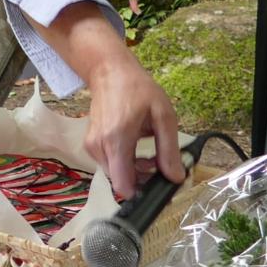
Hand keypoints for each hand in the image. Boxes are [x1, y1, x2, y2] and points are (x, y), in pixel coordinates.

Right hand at [84, 54, 183, 199]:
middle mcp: (99, 147)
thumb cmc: (137, 90)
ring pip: (115, 175)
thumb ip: (169, 150)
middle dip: (142, 180)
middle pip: (121, 182)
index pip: (122, 185)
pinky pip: (110, 165)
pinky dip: (125, 164)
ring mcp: (92, 147)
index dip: (142, 193)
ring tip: (150, 155)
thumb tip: (175, 178)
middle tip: (160, 164)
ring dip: (134, 172)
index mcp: (117, 140)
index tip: (157, 187)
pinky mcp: (91, 145)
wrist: (109, 73)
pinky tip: (136, 149)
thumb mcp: (163, 117)